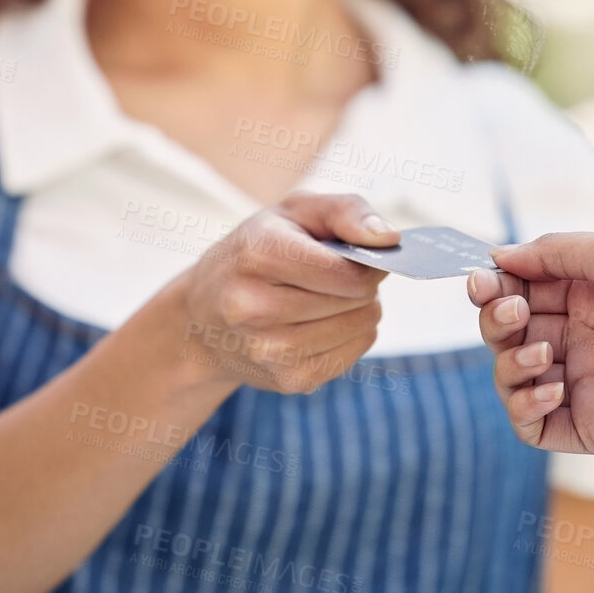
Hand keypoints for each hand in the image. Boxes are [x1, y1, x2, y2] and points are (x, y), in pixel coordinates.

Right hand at [176, 193, 395, 394]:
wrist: (203, 317)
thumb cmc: (257, 252)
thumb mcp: (293, 212)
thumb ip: (346, 211)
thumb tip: (390, 238)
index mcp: (258, 255)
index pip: (347, 272)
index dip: (367, 262)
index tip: (360, 256)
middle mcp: (255, 308)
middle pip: (357, 300)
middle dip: (362, 284)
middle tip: (339, 275)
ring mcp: (269, 351)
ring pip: (360, 327)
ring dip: (359, 310)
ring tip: (330, 297)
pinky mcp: (286, 380)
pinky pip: (352, 355)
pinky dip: (350, 336)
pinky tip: (323, 323)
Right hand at [467, 229, 593, 453]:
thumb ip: (551, 252)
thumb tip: (498, 256)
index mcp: (585, 295)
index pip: (518, 291)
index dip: (493, 288)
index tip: (480, 281)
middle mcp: (579, 338)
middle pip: (505, 333)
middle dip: (494, 320)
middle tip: (510, 313)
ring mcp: (582, 383)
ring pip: (510, 377)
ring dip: (509, 361)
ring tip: (544, 353)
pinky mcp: (587, 426)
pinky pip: (530, 424)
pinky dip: (524, 405)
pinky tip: (552, 387)